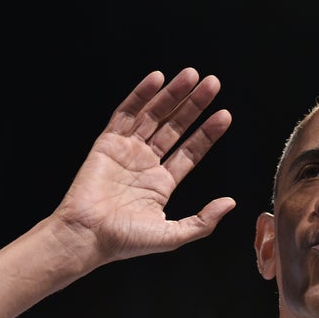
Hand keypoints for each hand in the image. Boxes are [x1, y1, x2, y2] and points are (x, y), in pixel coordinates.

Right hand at [53, 67, 234, 263]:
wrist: (88, 236)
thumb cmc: (125, 241)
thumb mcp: (173, 235)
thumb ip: (203, 221)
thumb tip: (230, 203)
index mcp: (161, 184)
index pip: (190, 151)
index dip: (207, 132)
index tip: (225, 115)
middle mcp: (146, 164)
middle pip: (175, 127)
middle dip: (194, 106)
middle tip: (213, 84)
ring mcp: (127, 151)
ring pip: (154, 115)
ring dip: (172, 95)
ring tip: (192, 76)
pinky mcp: (107, 143)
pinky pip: (125, 113)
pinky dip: (141, 95)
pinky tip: (158, 78)